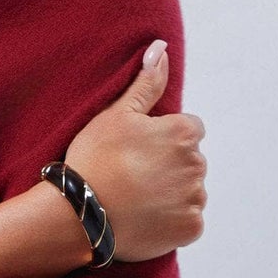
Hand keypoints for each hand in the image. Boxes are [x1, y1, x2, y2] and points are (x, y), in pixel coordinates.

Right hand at [63, 40, 206, 262]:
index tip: (139, 151)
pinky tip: (146, 217)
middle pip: (190, 162)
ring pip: (190, 191)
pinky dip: (172, 221)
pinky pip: (188, 221)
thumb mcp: (117, 114)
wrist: (79, 215)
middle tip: (133, 176)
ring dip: (172, 194)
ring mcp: (195, 199)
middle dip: (169, 167)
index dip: (163, 139)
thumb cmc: (95, 159)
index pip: (188, 130)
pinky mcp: (190, 229)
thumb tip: (162, 48)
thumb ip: (147, 83)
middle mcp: (197, 165)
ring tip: (137, 198)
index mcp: (184, 133)